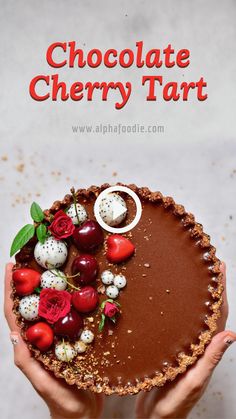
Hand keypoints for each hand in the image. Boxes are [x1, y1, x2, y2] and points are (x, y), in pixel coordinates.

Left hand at [4, 263, 103, 418]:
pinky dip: (67, 299)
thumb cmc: (64, 404)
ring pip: (49, 307)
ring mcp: (56, 338)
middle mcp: (41, 338)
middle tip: (31, 257)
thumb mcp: (44, 384)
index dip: (11, 290)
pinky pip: (67, 316)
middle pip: (31, 304)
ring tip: (50, 265)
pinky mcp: (72, 340)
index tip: (11, 266)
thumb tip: (15, 334)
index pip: (16, 313)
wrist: (84, 415)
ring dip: (46, 285)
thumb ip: (28, 362)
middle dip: (27, 280)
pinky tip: (75, 288)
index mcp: (30, 346)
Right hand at [135, 262, 235, 418]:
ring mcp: (184, 346)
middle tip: (204, 262)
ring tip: (189, 273)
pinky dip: (177, 307)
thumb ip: (210, 360)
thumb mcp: (192, 383)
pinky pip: (177, 323)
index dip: (221, 291)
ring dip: (194, 293)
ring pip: (192, 314)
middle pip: (207, 310)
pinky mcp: (170, 349)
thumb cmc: (173, 407)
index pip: (218, 315)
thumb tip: (231, 335)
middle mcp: (197, 345)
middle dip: (209, 285)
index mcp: (205, 351)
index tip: (219, 268)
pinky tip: (167, 299)